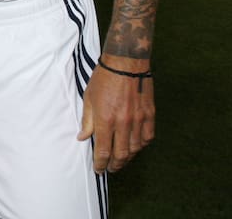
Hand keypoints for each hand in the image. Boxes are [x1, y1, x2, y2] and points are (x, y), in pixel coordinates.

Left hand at [78, 57, 155, 172]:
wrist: (126, 62)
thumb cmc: (103, 78)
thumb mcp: (89, 98)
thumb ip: (87, 121)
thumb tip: (82, 138)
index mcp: (105, 119)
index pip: (103, 150)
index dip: (100, 164)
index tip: (98, 169)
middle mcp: (123, 123)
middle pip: (120, 154)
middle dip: (114, 165)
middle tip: (110, 169)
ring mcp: (138, 119)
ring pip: (135, 148)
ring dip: (127, 158)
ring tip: (121, 160)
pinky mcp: (149, 114)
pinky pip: (147, 137)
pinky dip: (141, 146)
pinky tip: (135, 147)